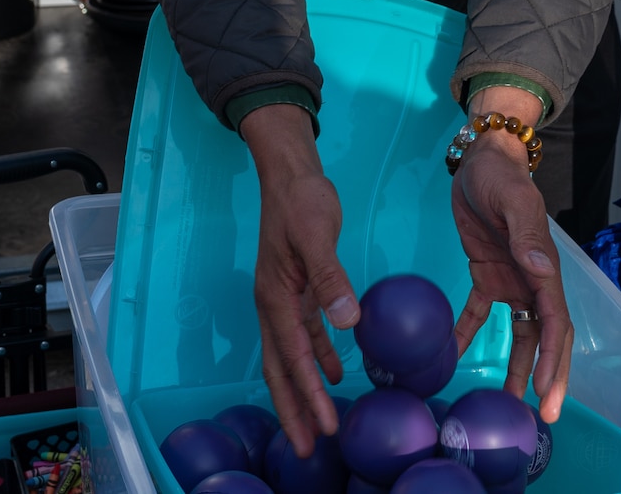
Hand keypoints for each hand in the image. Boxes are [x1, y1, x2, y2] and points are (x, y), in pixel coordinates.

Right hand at [241, 104, 360, 453]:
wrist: (289, 172)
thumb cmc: (302, 200)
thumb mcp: (318, 235)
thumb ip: (331, 279)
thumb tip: (347, 323)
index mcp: (276, 298)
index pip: (293, 359)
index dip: (307, 397)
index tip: (323, 427)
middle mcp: (273, 305)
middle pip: (281, 370)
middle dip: (294, 410)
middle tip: (308, 448)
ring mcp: (282, 299)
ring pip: (289, 357)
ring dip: (302, 391)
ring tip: (317, 423)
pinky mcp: (296, 289)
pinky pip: (303, 335)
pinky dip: (315, 357)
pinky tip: (333, 372)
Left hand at [450, 88, 572, 422]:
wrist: (481, 156)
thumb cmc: (501, 176)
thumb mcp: (513, 200)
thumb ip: (526, 236)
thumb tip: (543, 274)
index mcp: (543, 267)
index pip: (555, 324)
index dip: (555, 361)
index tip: (548, 393)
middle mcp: (532, 279)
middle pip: (545, 337)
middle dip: (547, 376)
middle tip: (541, 416)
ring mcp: (511, 279)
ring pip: (519, 334)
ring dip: (518, 367)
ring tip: (508, 403)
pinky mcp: (486, 274)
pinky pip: (478, 314)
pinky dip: (468, 336)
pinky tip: (453, 359)